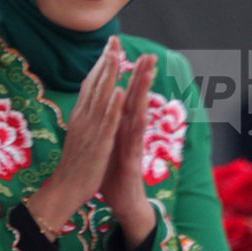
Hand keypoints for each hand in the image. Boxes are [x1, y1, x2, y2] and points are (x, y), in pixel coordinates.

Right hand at [26, 36, 127, 231]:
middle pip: (95, 84)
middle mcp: (83, 118)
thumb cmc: (75, 164)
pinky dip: (112, 106)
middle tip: (113, 39)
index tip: (109, 45)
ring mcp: (90, 130)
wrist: (65, 190)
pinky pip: (107, 122)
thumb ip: (84, 117)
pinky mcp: (99, 144)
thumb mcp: (79, 135)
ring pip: (101, 97)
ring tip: (116, 55)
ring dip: (109, 75)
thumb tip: (88, 102)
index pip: (90, 84)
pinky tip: (118, 91)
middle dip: (105, 61)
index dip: (100, 64)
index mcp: (80, 116)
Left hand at [100, 52, 159, 247]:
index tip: (119, 49)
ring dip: (144, 92)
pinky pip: (135, 139)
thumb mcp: (108, 142)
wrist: (122, 201)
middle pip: (135, 98)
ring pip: (140, 113)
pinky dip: (136, 123)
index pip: (123, 93)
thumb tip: (102, 106)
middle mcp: (129, 130)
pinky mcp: (133, 159)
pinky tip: (138, 110)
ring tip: (148, 72)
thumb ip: (108, 123)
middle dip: (141, 75)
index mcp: (120, 124)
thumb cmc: (115, 171)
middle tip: (148, 53)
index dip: (121, 72)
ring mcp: (133, 143)